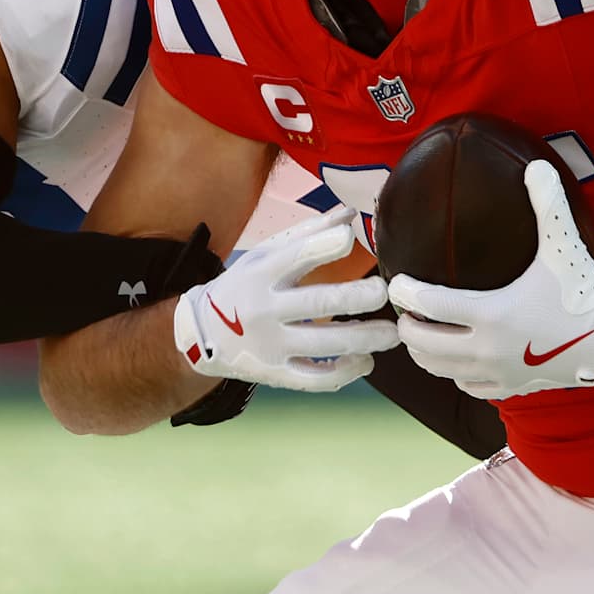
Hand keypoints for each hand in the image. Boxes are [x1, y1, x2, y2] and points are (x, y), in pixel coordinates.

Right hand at [174, 209, 398, 391]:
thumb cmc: (244, 285)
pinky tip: (365, 361)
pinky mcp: (276, 373)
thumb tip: (350, 215)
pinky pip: (315, 378)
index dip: (324, 246)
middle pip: (316, 304)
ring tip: (392, 333)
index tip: (351, 239)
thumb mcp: (264, 254)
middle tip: (383, 291)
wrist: (201, 334)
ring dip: (364, 339)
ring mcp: (271, 345)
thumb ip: (308, 235)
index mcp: (262, 272)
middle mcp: (265, 309)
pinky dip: (344, 373)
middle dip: (355, 297)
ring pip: (323, 345)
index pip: (296, 256)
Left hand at [388, 160, 593, 399]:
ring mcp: (497, 373)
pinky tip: (455, 357)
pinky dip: (452, 373)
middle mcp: (487, 349)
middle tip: (404, 310)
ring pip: (439, 369)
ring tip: (420, 331)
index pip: (430, 306)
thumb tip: (536, 164)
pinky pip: (466, 387)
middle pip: (424, 344)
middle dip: (406, 326)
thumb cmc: (584, 291)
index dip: (406, 293)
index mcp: (492, 313)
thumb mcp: (563, 246)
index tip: (396, 283)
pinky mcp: (510, 388)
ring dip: (423, 352)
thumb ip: (547, 204)